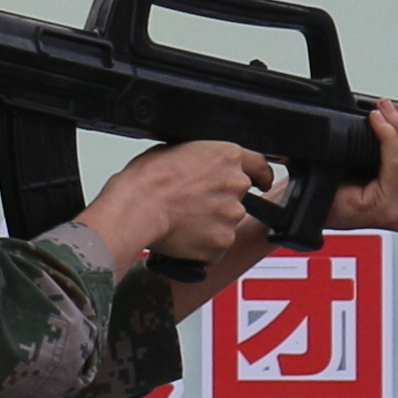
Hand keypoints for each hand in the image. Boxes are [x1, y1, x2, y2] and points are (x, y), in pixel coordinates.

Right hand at [78, 138, 274, 294]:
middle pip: (238, 197)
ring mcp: (232, 216)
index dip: (260, 176)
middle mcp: (236, 184)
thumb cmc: (147, 179)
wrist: (137, 208)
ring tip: (181, 221)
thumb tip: (199, 168)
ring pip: (226, 223)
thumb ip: (200, 160)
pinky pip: (215, 247)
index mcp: (227, 156)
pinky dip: (202, 246)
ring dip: (210, 224)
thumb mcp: (175, 150)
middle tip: (193, 205)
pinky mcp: (222, 242)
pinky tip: (181, 237)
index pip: (259, 166)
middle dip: (220, 202)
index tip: (261, 182)